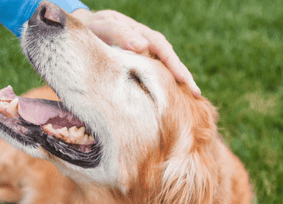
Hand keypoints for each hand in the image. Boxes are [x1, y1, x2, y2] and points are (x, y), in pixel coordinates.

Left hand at [71, 8, 200, 96]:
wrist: (86, 27)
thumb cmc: (94, 27)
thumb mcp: (105, 26)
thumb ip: (121, 34)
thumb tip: (143, 46)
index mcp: (143, 34)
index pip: (163, 50)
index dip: (174, 65)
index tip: (183, 80)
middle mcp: (148, 44)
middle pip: (170, 60)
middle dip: (184, 76)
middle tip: (197, 94)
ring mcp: (145, 54)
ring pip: (164, 68)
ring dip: (176, 82)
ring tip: (190, 99)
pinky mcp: (139, 63)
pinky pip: (155, 73)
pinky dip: (164, 84)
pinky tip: (169, 97)